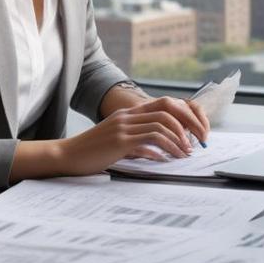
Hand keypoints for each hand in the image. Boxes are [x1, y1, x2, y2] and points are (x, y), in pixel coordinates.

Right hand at [56, 97, 209, 175]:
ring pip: (162, 125)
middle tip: (198, 142)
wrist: (66, 155)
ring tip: (186, 153)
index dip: (184, 115)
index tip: (194, 131)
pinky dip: (166, 148)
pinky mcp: (120, 141)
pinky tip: (170, 158)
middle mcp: (128, 116)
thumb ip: (137, 142)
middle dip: (188, 125)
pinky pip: (151, 139)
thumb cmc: (91, 152)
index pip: (164, 104)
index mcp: (128, 113)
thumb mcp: (117, 142)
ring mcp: (124, 127)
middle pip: (168, 110)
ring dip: (179, 140)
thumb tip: (157, 152)